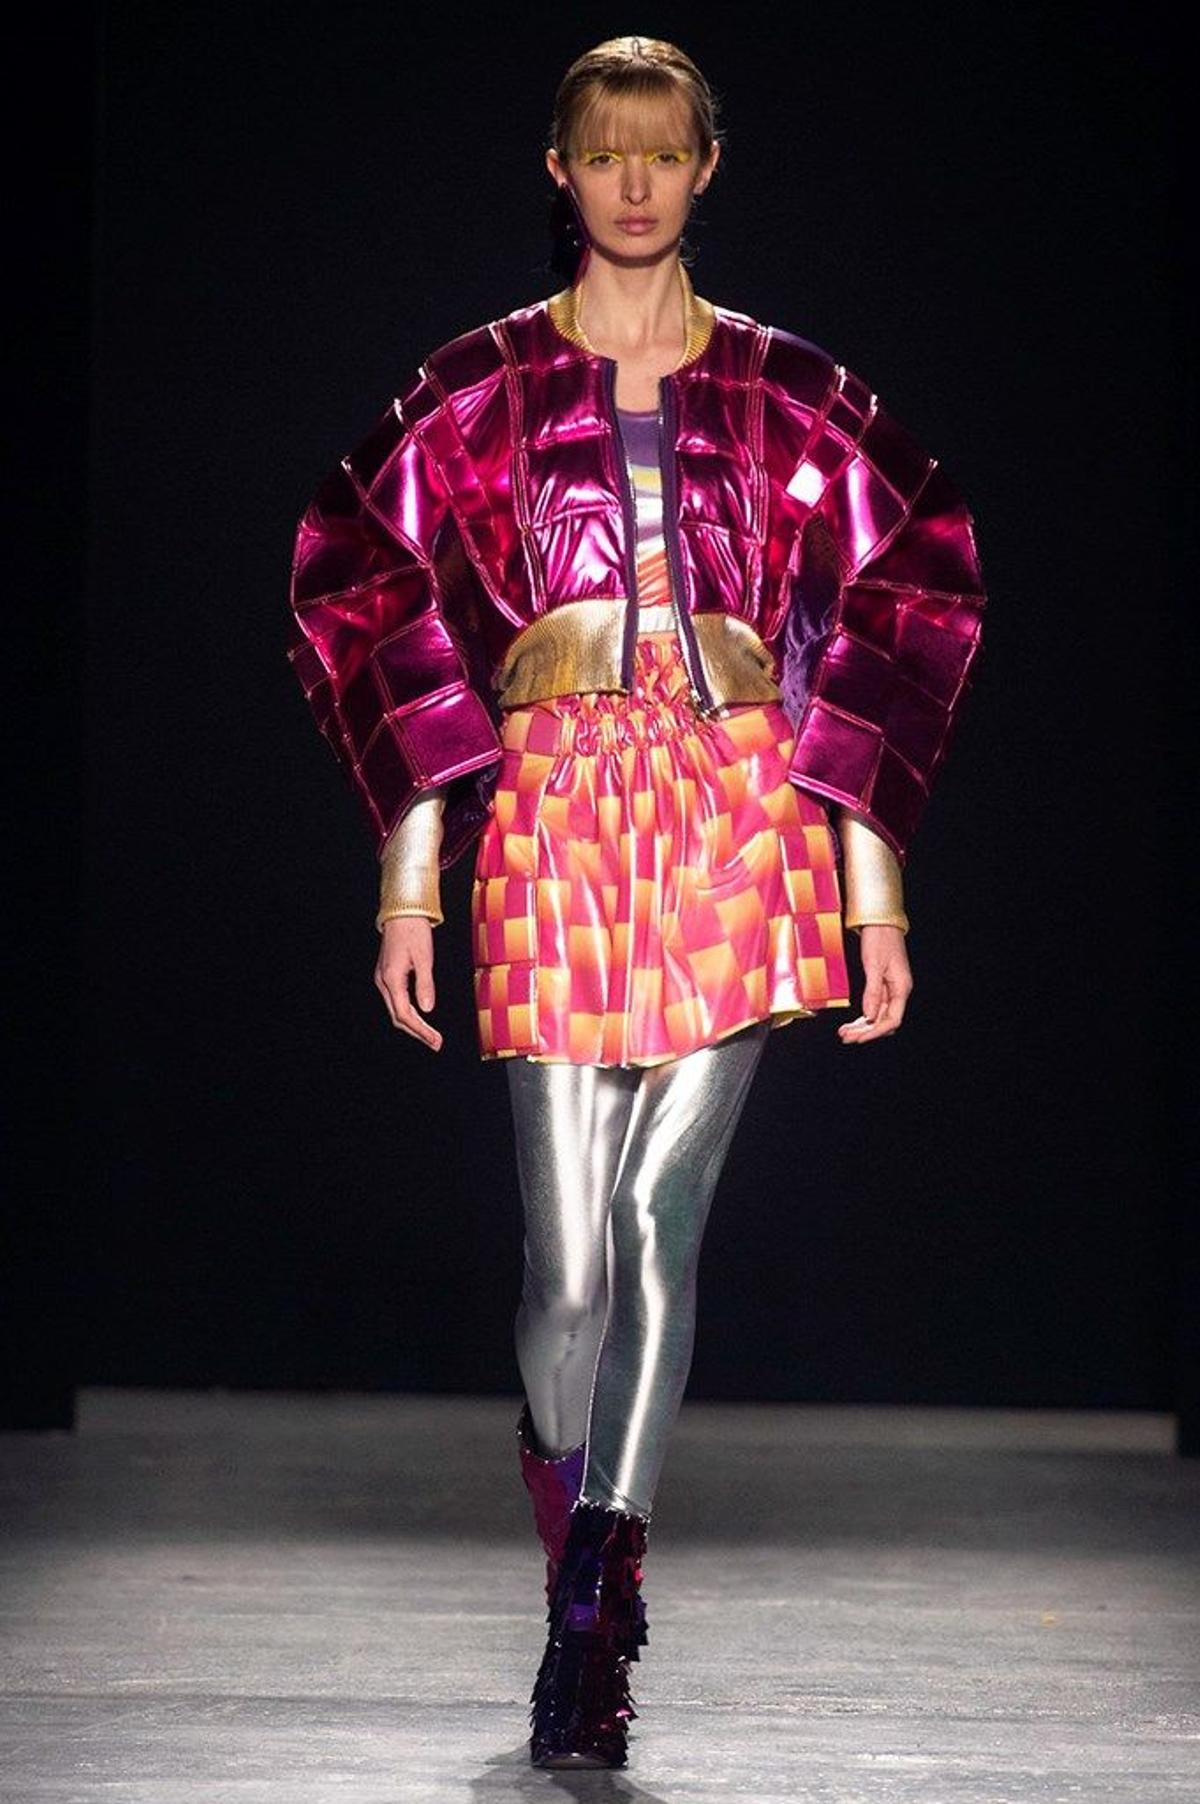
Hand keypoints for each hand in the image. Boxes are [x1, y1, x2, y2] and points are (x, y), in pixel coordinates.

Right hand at [375, 917, 443, 1050]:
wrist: (401, 912)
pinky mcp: (387, 975)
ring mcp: (383, 979)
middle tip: (436, 1043)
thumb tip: (428, 1009)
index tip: (436, 1040)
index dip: (421, 1030)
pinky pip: (396, 1000)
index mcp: (391, 979)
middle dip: (417, 1032)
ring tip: (430, 1036)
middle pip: (398, 1016)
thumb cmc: (413, 931)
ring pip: (396, 1010)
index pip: (405, 1014)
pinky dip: (408, 1012)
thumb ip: (425, 984)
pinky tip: (420, 1018)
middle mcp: (383, 981)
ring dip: (413, 1024)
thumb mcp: (424, 958)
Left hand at [837, 924, 911, 1045]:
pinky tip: (851, 1022)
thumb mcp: (874, 965)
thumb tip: (869, 1016)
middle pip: (883, 1020)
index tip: (859, 1039)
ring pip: (877, 1015)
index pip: (891, 1019)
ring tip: (844, 1033)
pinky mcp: (882, 984)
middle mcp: (898, 991)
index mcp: (901, 988)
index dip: (875, 1032)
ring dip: (862, 1026)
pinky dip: (862, 1015)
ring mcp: (890, 989)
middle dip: (865, 1032)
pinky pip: (873, 1006)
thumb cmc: (880, 938)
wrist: (880, 921)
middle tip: (845, 1037)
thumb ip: (873, 991)